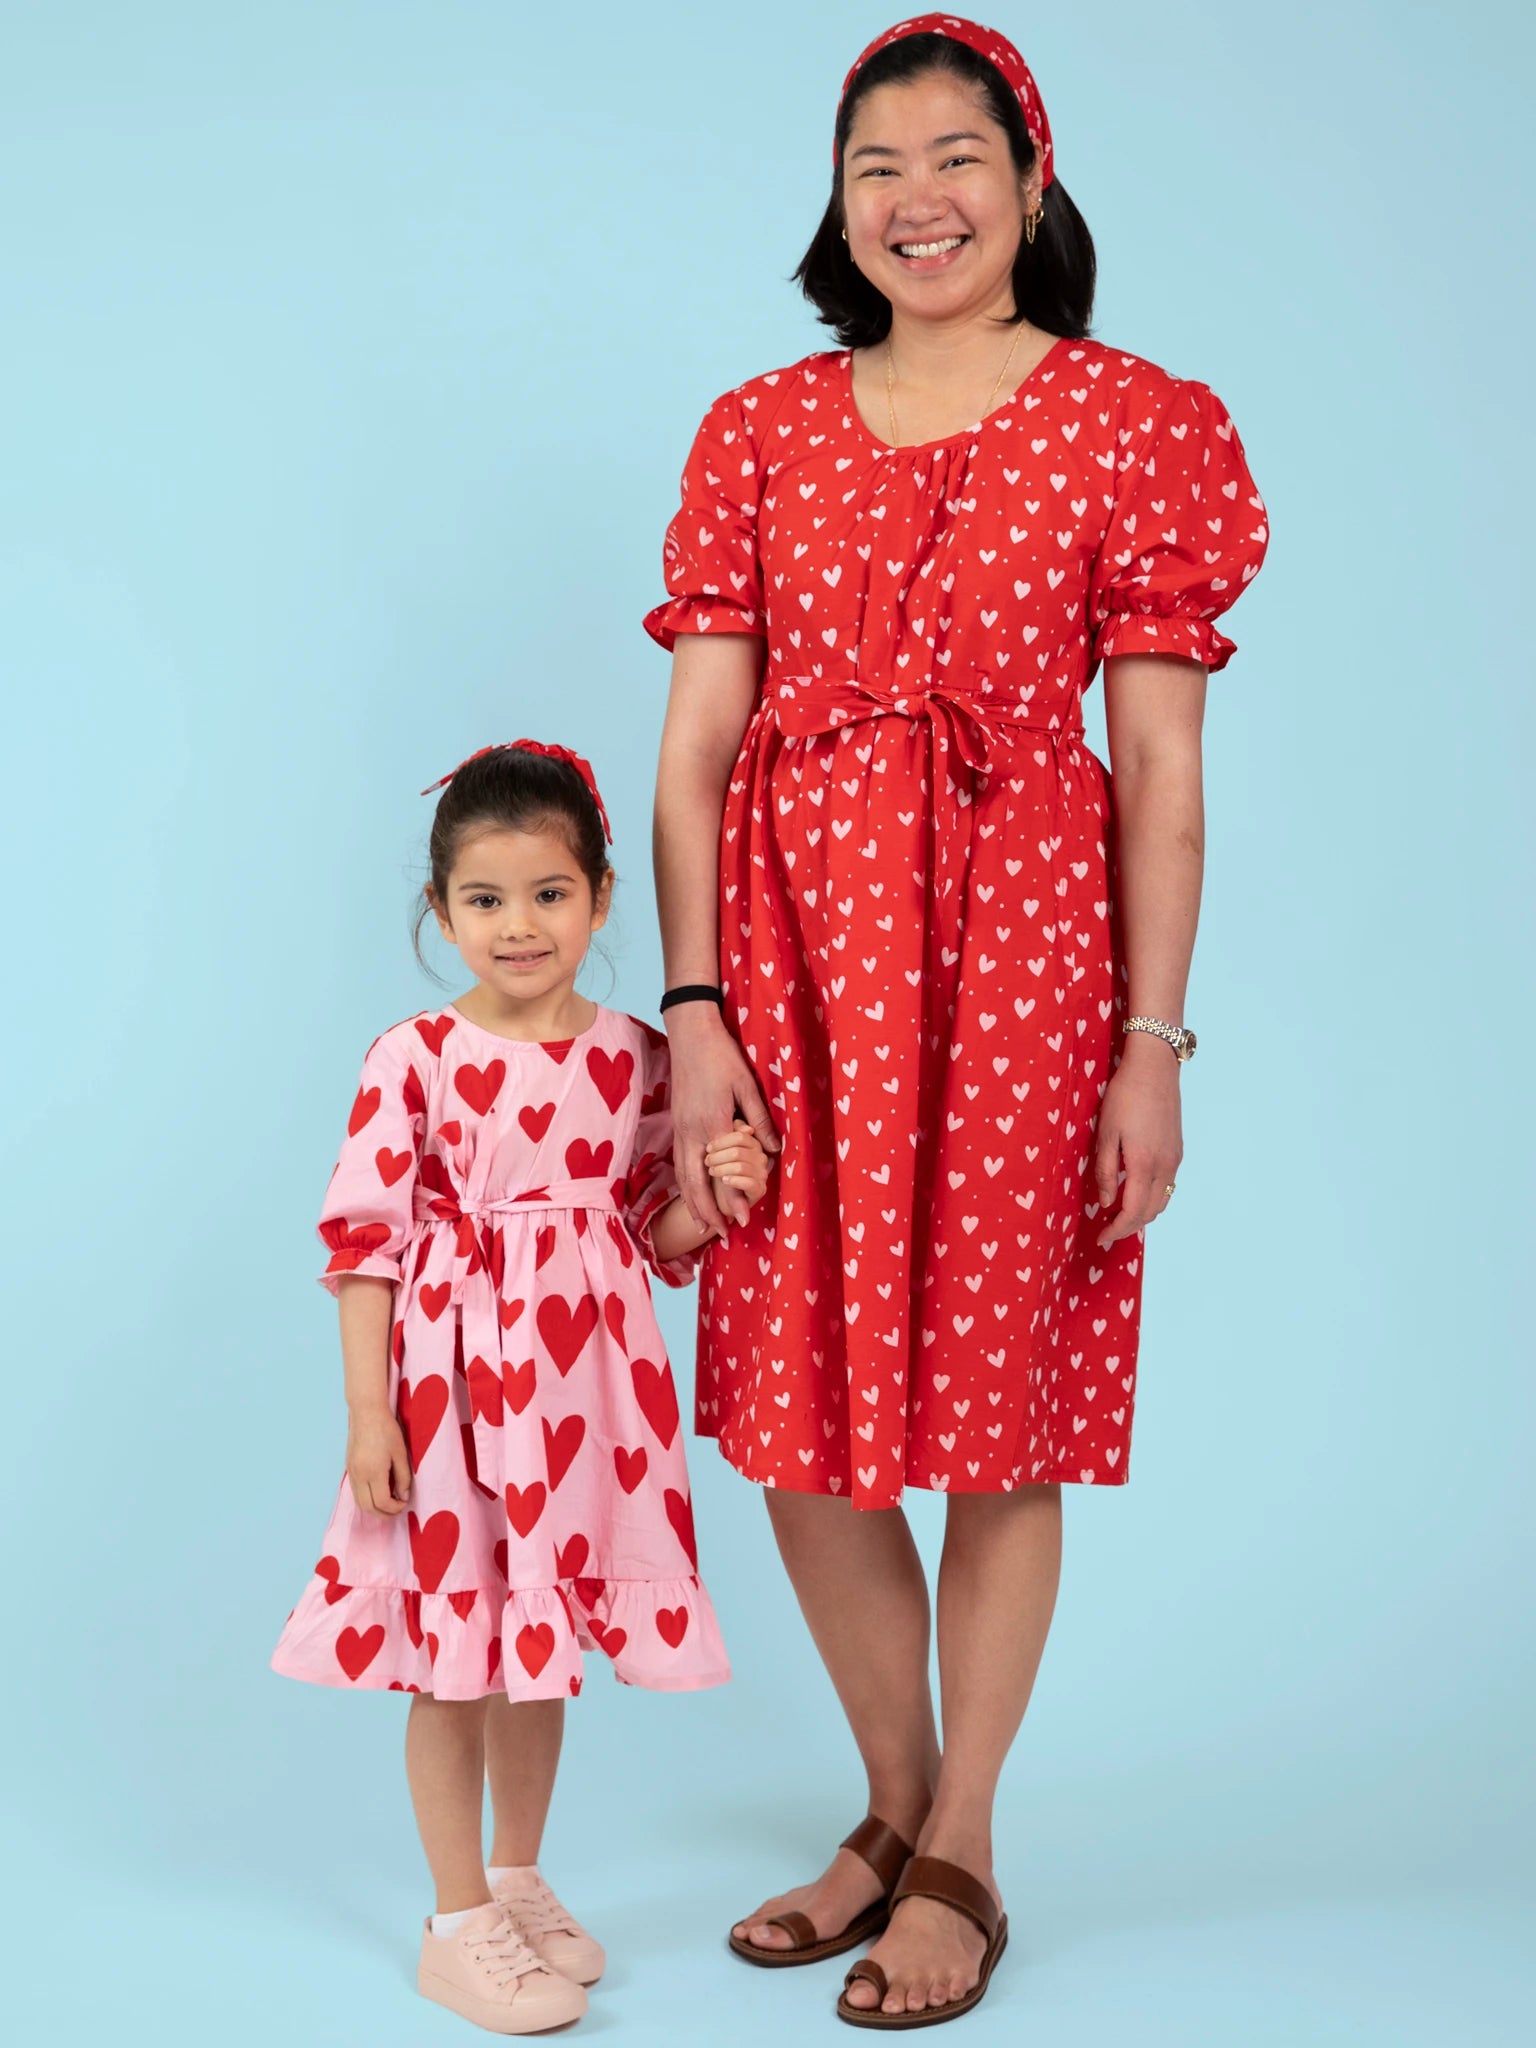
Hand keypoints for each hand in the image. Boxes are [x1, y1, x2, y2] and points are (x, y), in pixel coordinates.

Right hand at [346, 1406, 412, 1516]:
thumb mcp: (401, 1453)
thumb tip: (403, 1496)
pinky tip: (378, 1491)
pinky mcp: (348, 1468)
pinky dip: (366, 1498)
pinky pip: (355, 1491)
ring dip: (373, 1507)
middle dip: (383, 1513)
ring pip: (359, 1502)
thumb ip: (403, 1477)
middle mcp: (359, 1475)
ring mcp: (351, 1472)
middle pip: (367, 1507)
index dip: (394, 1508)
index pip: (382, 1502)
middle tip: (397, 1509)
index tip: (404, 1502)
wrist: (366, 1413)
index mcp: (373, 1472)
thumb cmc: (387, 1430)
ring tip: (389, 1502)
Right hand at [667, 1008, 779, 1233]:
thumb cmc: (721, 1055)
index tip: (742, 1219)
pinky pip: (679, 1163)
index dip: (731, 1198)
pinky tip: (690, 1194)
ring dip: (693, 1203)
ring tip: (702, 1226)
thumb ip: (759, 1119)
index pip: (722, 1172)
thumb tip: (773, 1151)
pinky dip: (684, 1185)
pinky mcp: (677, 1124)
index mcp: (712, 1123)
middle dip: (707, 1212)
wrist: (690, 1033)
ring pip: (683, 1176)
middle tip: (721, 1236)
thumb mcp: (747, 1084)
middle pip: (696, 1183)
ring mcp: (680, 1129)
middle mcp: (691, 1132)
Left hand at [705, 1120, 772, 1217]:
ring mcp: (761, 1173)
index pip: (740, 1136)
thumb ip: (726, 1133)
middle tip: (707, 1162)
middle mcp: (760, 1156)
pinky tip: (724, 1180)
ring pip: (741, 1167)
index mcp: (752, 1143)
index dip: (721, 1141)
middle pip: (738, 1151)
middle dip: (718, 1156)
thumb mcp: (720, 1149)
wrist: (719, 1196)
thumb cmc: (719, 1167)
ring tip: (712, 1171)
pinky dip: (734, 1181)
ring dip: (722, 1169)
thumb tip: (736, 1123)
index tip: (708, 1148)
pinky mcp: (760, 1189)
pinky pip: (749, 1183)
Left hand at [1093, 1036, 1183, 1247]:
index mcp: (1144, 1164)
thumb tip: (1107, 1202)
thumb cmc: (1124, 1096)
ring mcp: (1175, 1159)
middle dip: (1129, 1227)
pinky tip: (1136, 1193)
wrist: (1155, 1067)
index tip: (1101, 1238)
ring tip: (1119, 1217)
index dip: (1116, 1230)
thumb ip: (1106, 1170)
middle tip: (1107, 1232)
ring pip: (1161, 1201)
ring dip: (1142, 1215)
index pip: (1132, 1212)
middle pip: (1150, 1212)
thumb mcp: (1106, 1133)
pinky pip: (1167, 1186)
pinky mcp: (1178, 1150)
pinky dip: (1152, 1199)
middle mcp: (1165, 1166)